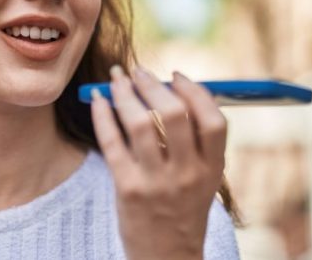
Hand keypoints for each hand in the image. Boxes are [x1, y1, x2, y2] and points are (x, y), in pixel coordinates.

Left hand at [90, 65, 226, 259]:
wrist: (164, 258)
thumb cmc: (181, 210)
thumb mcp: (202, 179)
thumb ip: (194, 141)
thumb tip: (168, 88)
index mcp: (212, 169)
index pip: (213, 120)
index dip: (195, 91)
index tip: (177, 75)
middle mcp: (187, 175)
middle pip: (176, 114)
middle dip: (153, 85)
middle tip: (138, 71)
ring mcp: (156, 183)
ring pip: (140, 124)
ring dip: (126, 93)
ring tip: (117, 80)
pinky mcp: (127, 189)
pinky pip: (112, 142)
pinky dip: (103, 115)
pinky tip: (98, 101)